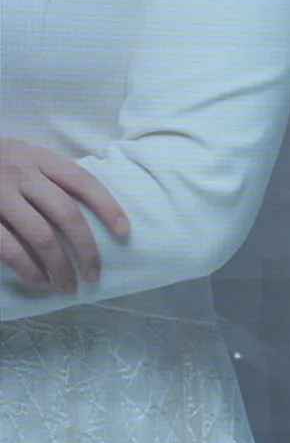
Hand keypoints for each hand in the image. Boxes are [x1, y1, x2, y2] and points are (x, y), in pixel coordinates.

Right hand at [0, 137, 129, 292]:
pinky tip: (39, 282)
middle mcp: (20, 173)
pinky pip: (9, 249)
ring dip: (59, 267)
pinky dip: (28, 269)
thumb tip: (91, 209)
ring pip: (41, 237)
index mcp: (37, 157)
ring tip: (68, 287)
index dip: (108, 207)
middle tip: (94, 276)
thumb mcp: (19, 155)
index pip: (84, 182)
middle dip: (86, 250)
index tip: (125, 233)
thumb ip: (48, 175)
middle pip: (67, 215)